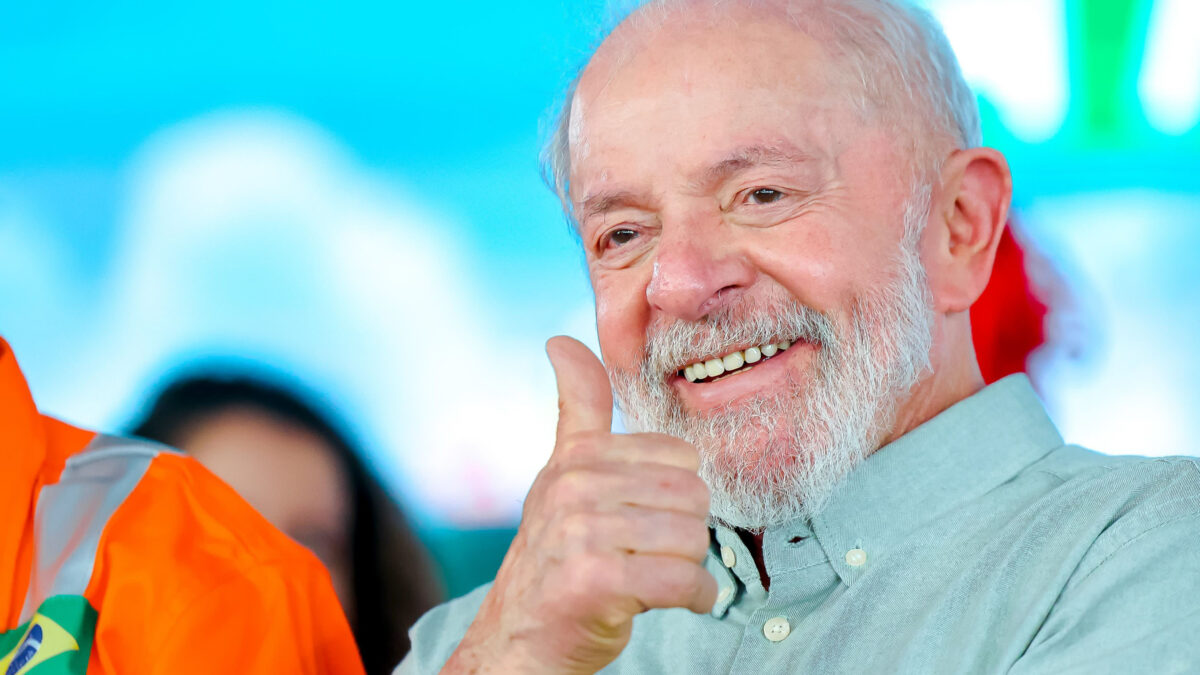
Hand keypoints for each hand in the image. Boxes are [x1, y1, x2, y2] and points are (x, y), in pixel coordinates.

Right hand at [443, 337, 715, 673]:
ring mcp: (581, 533)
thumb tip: (560, 340)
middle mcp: (574, 487)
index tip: (645, 518)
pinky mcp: (595, 581)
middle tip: (648, 556)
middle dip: (685, 533)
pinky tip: (674, 600)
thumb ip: (577, 409)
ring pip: (693, 538)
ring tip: (652, 578)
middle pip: (693, 496)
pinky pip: (686, 581)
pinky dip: (696, 597)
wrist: (520, 641)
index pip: (680, 456)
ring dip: (688, 568)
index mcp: (577, 457)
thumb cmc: (556, 558)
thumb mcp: (562, 475)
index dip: (675, 495)